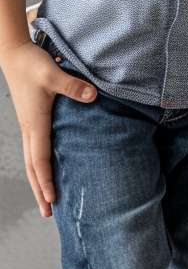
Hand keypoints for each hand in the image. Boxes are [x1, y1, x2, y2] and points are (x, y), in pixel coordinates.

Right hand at [1, 38, 96, 216]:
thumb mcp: (54, 74)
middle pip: (33, 167)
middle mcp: (30, 128)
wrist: (14, 55)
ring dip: (38, 180)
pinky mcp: (31, 119)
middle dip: (40, 190)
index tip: (52, 198)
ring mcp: (28, 125)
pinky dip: (39, 165)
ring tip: (46, 199)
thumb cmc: (32, 64)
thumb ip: (73, 87)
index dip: (46, 180)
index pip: (41, 159)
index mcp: (35, 123)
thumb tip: (93, 96)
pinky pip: (34, 149)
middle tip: (47, 213)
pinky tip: (47, 169)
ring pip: (32, 160)